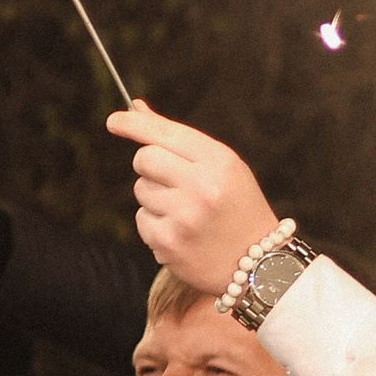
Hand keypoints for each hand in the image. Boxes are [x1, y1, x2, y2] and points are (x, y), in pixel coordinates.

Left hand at [110, 105, 278, 289]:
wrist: (260, 265)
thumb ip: (180, 140)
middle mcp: (202, 187)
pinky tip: (182, 232)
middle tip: (170, 179)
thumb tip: (136, 110)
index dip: (133, 124)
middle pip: (144, 158)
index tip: (114, 120)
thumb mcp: (223, 167)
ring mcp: (184, 217)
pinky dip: (156, 224)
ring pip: (141, 190)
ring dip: (155, 197)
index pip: (165, 134)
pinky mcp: (168, 242)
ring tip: (186, 211)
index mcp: (219, 162)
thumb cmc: (239, 208)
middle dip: (149, 165)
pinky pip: (141, 219)